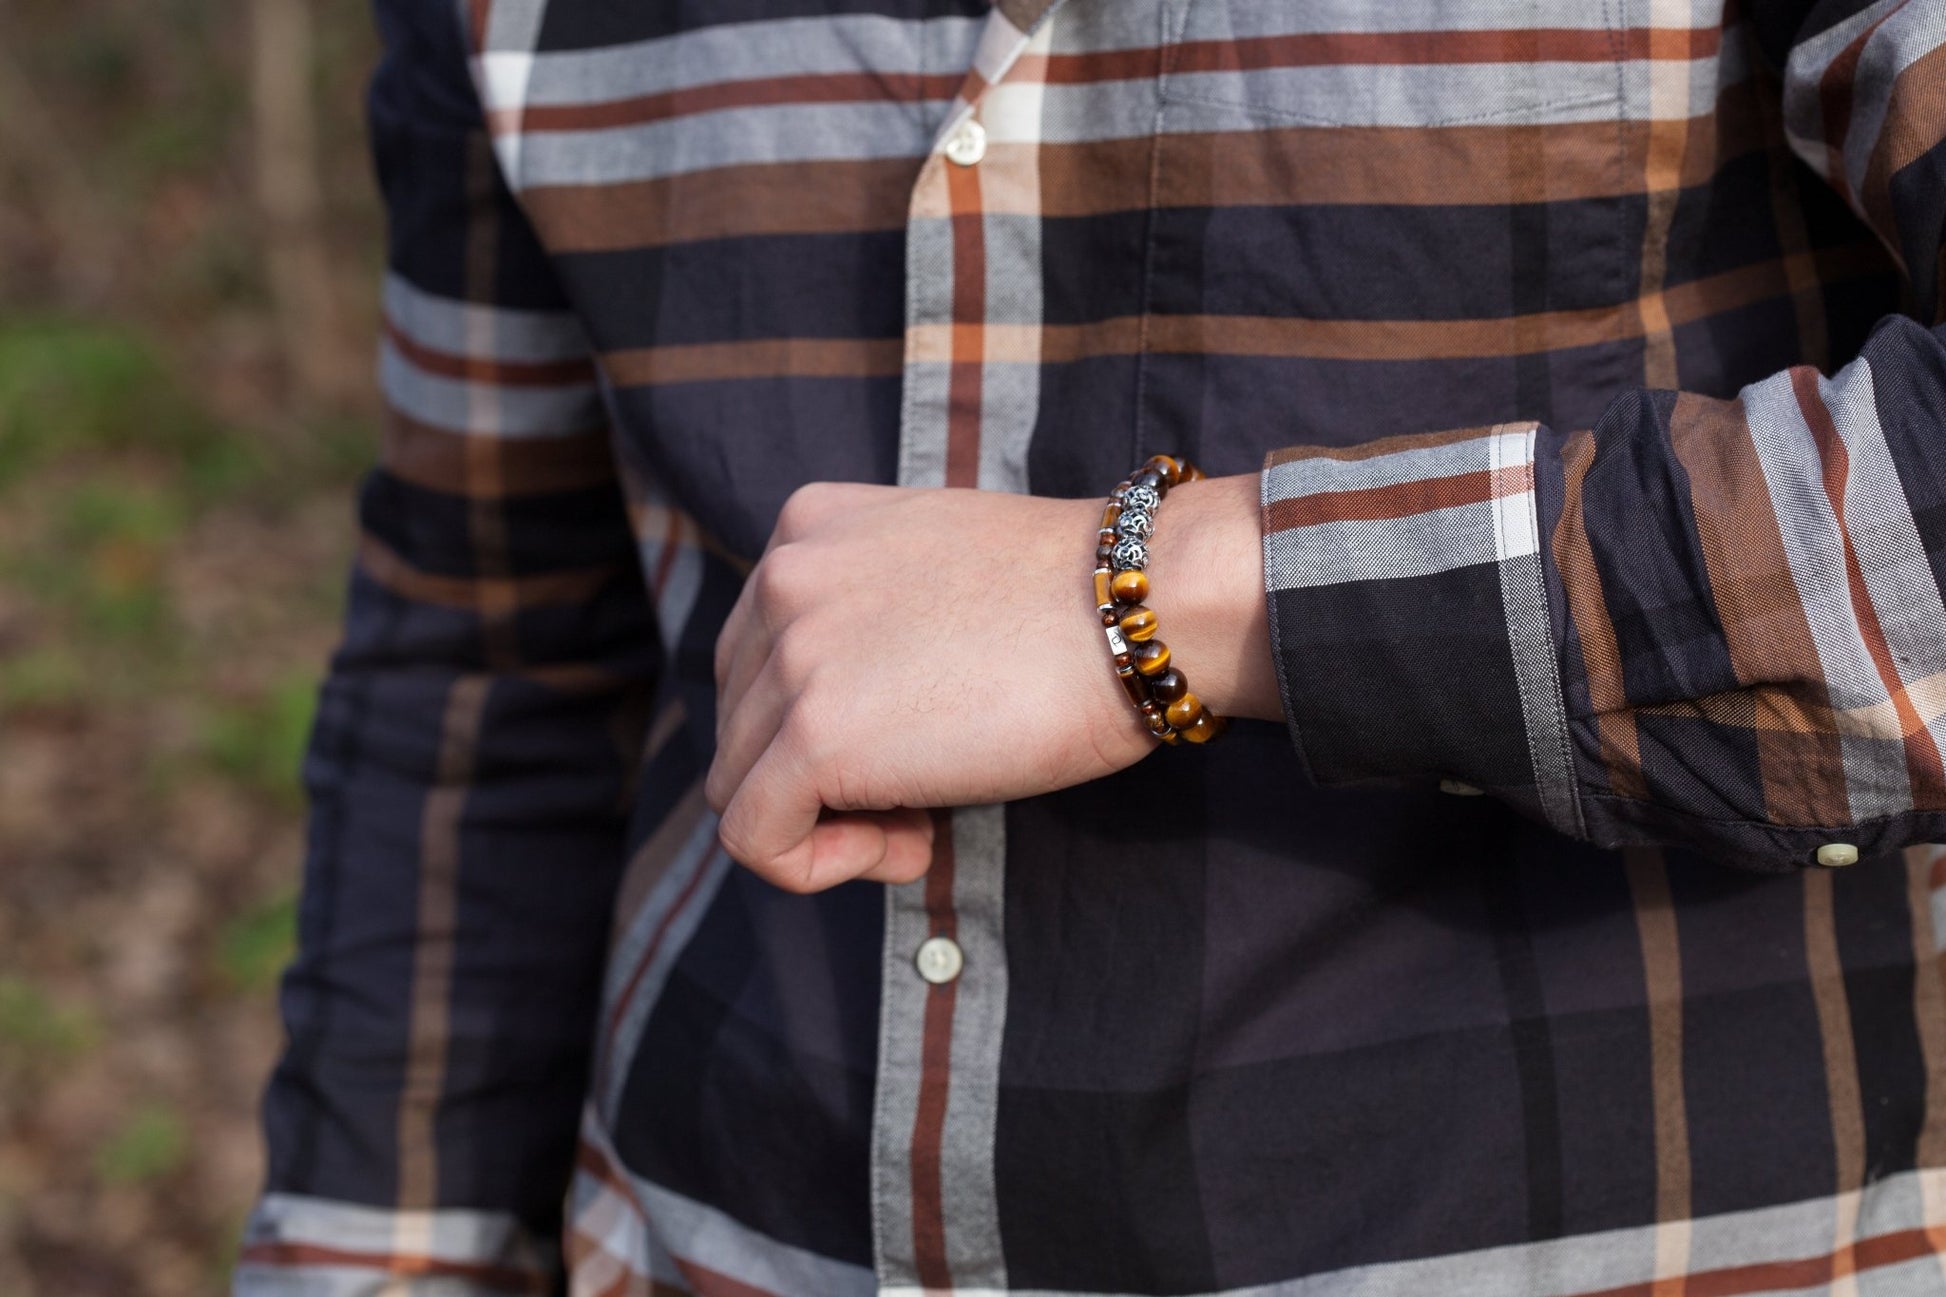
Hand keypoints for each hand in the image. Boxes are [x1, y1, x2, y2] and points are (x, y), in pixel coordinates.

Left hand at [706, 472, 1275, 891]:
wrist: (1139, 611)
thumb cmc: (1077, 606)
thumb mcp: (939, 574)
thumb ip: (869, 618)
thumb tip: (847, 722)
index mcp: (807, 529)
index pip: (754, 656)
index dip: (816, 721)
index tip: (905, 741)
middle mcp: (781, 578)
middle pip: (741, 723)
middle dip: (816, 777)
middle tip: (917, 798)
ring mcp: (791, 656)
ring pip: (739, 784)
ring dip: (825, 822)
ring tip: (918, 827)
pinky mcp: (813, 738)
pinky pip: (756, 838)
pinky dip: (815, 866)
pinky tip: (906, 850)